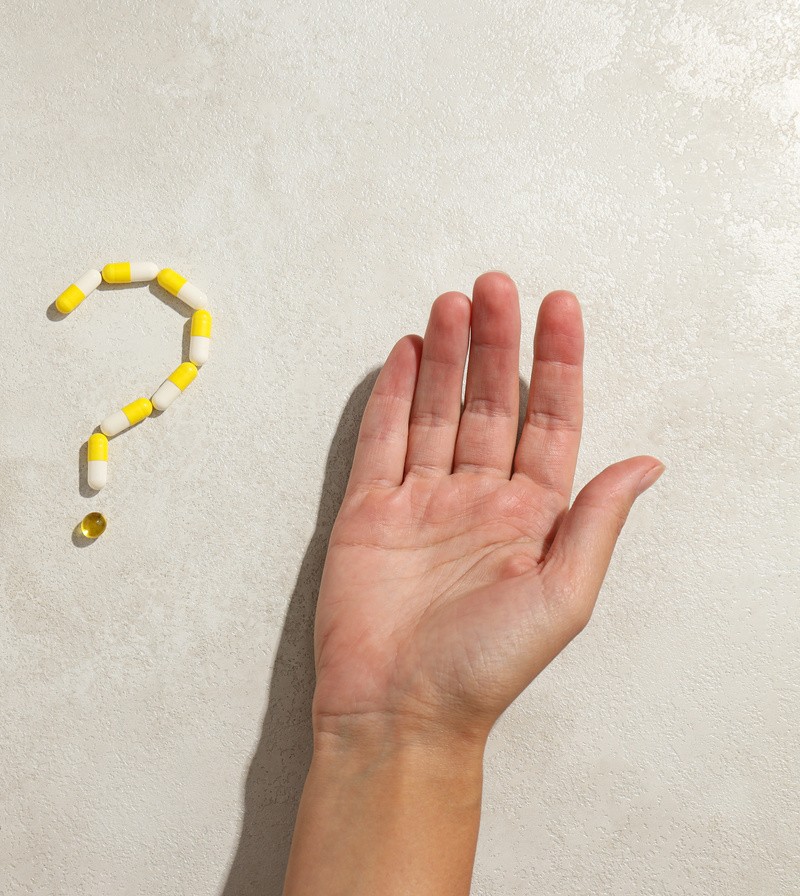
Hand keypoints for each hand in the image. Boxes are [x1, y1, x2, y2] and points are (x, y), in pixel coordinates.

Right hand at [313, 272, 661, 745]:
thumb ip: (596, 521)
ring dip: (445, 356)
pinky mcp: (368, 512)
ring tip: (451, 304)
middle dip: (494, 342)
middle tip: (494, 284)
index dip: (556, 362)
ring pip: (437, 410)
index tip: (558, 306)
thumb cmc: (484, 668)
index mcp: (531, 518)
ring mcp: (420, 503)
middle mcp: (478, 501)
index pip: (550, 420)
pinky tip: (404, 356)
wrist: (398, 709)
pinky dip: (393, 396)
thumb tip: (646, 462)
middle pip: (490, 402)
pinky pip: (382, 440)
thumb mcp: (563, 596)